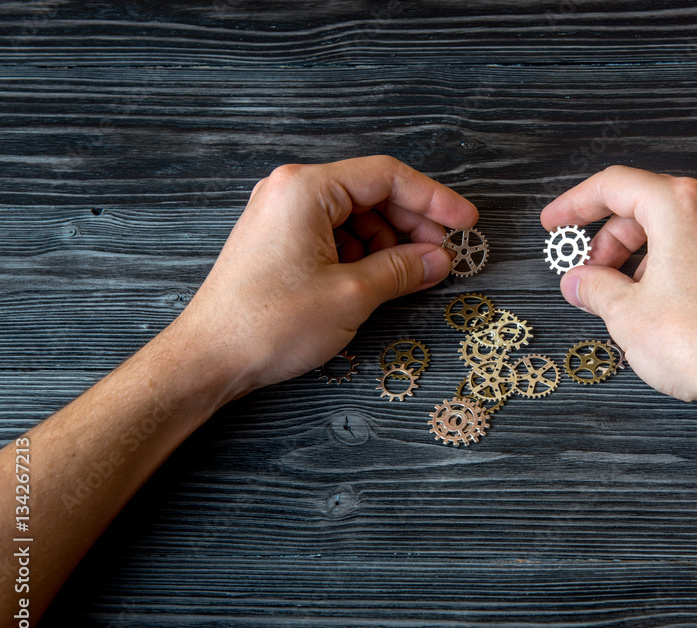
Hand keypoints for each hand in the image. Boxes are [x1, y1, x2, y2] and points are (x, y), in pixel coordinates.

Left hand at [171, 156, 477, 397]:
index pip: (387, 176)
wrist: (209, 359)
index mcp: (306, 189)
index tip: (466, 222)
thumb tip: (439, 260)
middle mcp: (290, 192)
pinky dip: (363, 254)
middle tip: (443, 255)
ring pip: (355, 217)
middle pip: (371, 194)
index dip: (434, 199)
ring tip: (413, 274)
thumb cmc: (268, 323)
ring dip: (389, 242)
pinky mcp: (278, 242)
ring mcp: (281, 216)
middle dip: (412, 224)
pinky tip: (380, 279)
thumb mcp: (351, 295)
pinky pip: (334, 236)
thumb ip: (402, 269)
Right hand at [541, 166, 696, 415]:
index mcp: (682, 206)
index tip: (556, 222)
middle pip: (648, 207)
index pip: (615, 185)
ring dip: (644, 256)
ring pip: (679, 230)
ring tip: (625, 297)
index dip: (575, 205)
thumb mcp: (626, 314)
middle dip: (611, 241)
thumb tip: (580, 283)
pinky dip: (677, 266)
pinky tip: (663, 304)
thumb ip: (595, 288)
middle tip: (589, 275)